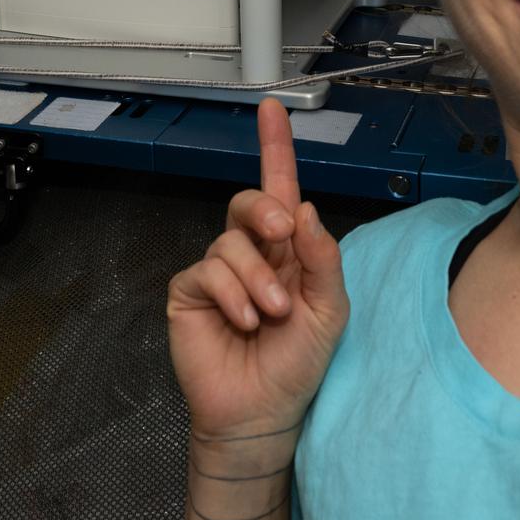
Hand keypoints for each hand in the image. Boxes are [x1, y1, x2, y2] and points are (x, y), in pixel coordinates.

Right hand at [168, 98, 349, 439]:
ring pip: (231, 241)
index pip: (280, 188)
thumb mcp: (329, 309)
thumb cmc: (297, 362)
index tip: (271, 109)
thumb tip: (302, 207)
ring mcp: (218, 271)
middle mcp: (251, 252)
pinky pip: (208, 270)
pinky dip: (233, 294)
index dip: (275, 147)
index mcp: (288, 249)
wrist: (263, 411)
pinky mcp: (189, 291)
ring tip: (271, 315)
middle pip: (250, 202)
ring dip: (258, 278)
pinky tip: (245, 322)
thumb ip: (321, 257)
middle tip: (282, 236)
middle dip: (265, 211)